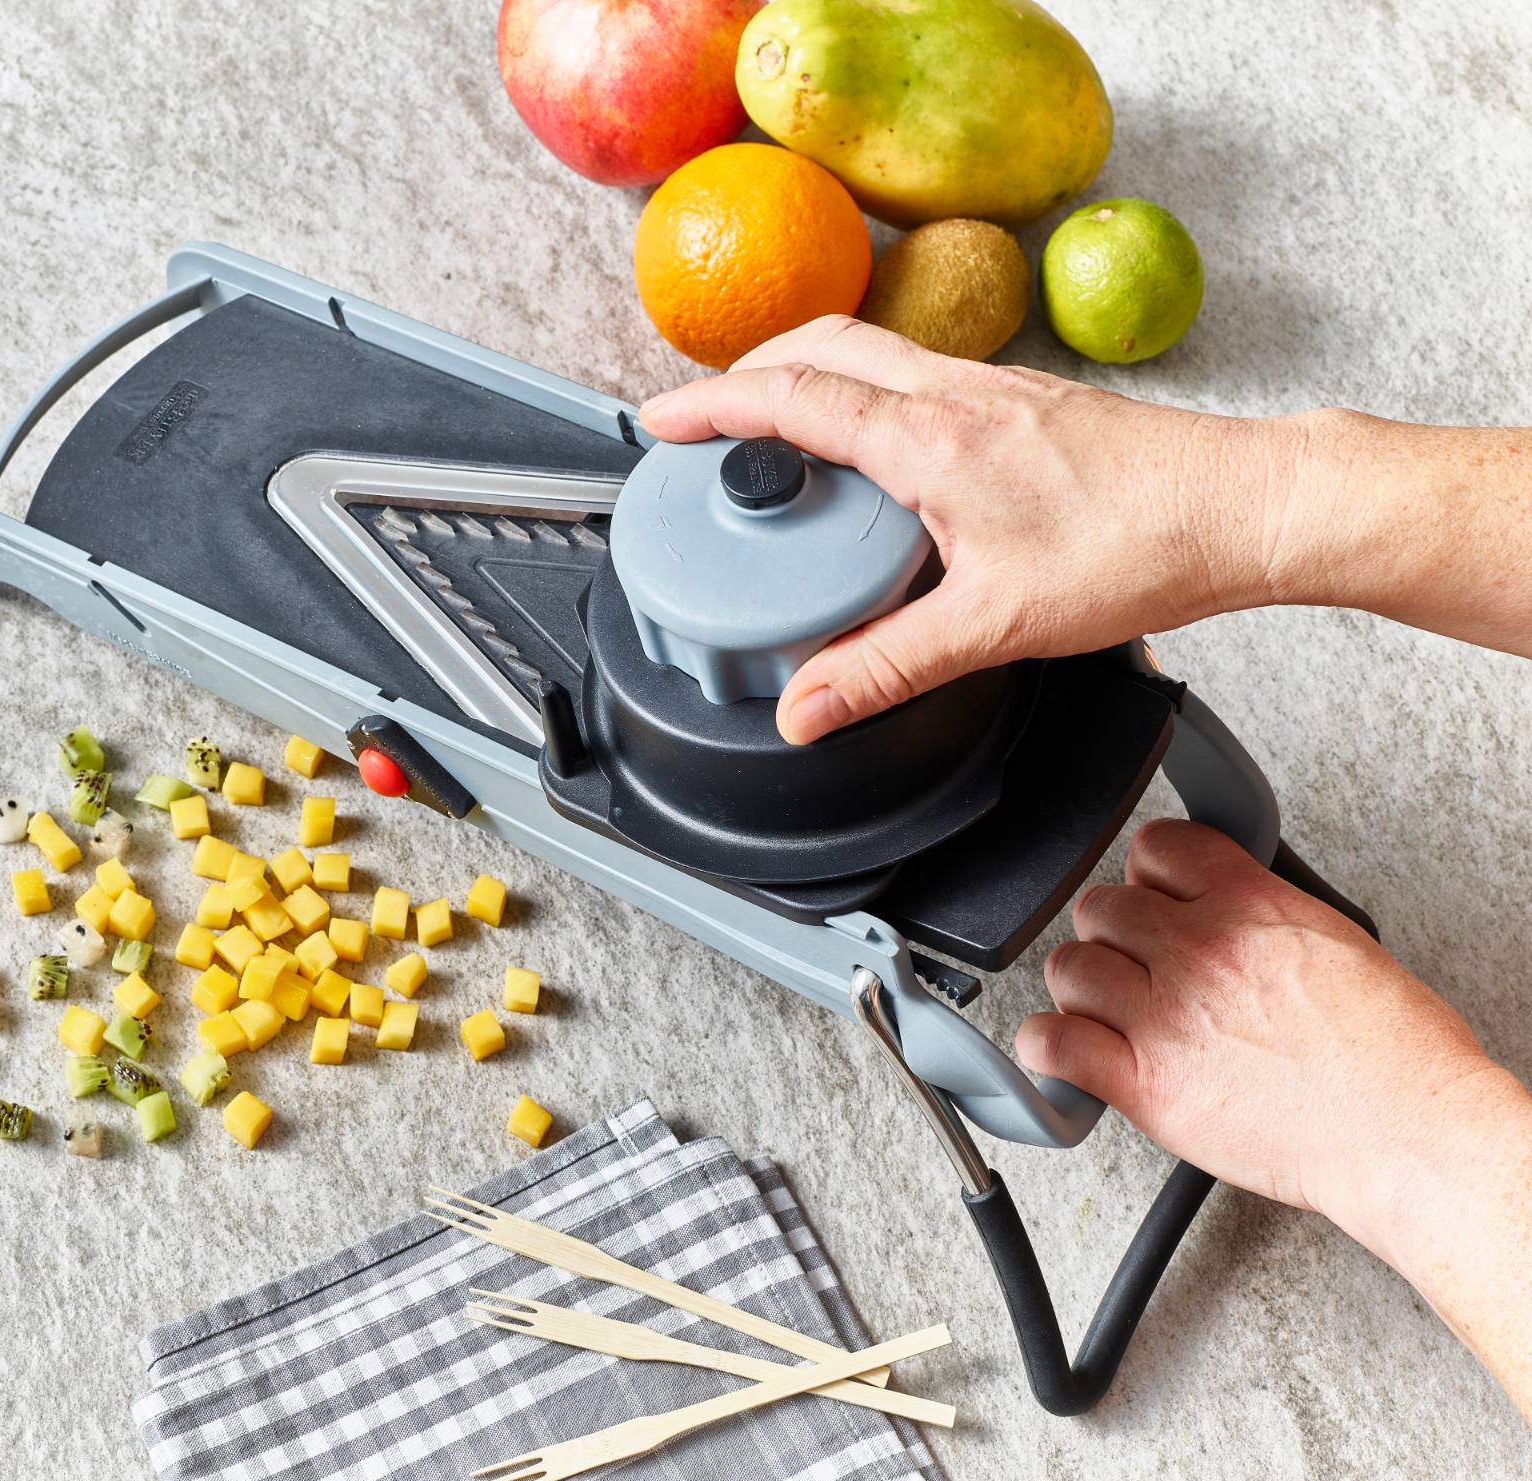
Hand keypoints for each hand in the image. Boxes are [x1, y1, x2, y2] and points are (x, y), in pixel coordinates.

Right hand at [637, 316, 1306, 743]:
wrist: (1245, 507)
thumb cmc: (1142, 549)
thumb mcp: (995, 626)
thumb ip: (885, 668)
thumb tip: (805, 709)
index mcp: (931, 440)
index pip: (792, 398)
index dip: (712, 406)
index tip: (660, 420)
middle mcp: (956, 395)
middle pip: (820, 345)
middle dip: (747, 372)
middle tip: (706, 419)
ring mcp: (993, 390)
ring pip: (871, 351)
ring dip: (805, 376)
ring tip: (776, 436)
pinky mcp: (1023, 403)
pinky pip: (916, 375)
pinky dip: (864, 394)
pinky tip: (878, 457)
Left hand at [1016, 819, 1501, 1248]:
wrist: (1408, 1135)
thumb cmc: (1393, 1054)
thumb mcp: (1335, 939)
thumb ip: (1260, 912)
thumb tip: (1222, 903)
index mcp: (1250, 906)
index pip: (1156, 847)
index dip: (1150, 876)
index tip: (1154, 898)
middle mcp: (1199, 952)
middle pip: (1101, 908)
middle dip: (1117, 937)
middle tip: (1141, 970)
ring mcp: (1166, 1017)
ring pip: (1068, 967)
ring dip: (1084, 988)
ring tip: (1113, 1013)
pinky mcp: (1145, 1085)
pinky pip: (1052, 1042)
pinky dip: (1048, 1046)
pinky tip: (1069, 1052)